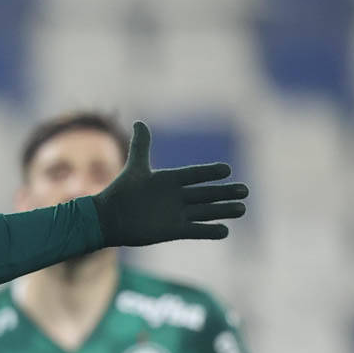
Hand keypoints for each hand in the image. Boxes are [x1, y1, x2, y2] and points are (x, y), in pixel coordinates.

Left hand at [90, 121, 248, 245]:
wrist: (108, 219)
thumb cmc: (121, 193)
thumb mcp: (135, 168)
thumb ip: (141, 146)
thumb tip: (139, 122)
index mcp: (169, 181)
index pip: (194, 174)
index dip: (209, 172)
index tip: (227, 169)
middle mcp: (176, 197)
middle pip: (205, 194)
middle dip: (224, 193)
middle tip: (245, 190)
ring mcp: (176, 214)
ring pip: (205, 211)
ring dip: (223, 210)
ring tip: (241, 208)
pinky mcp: (173, 231)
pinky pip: (195, 231)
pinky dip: (209, 231)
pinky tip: (225, 230)